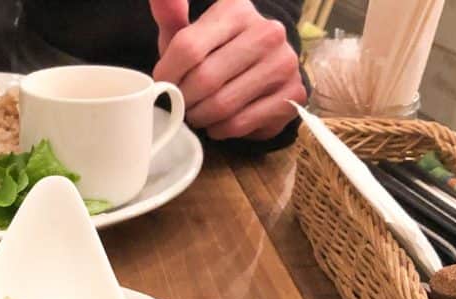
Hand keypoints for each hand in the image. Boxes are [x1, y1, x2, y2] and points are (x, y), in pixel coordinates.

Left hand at [150, 0, 305, 140]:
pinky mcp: (291, 95)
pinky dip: (220, 129)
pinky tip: (218, 121)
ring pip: (221, 105)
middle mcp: (267, 32)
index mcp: (237, 10)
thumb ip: (171, 14)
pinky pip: (239, 123)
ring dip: (201, 117)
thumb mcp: (191, 32)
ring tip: (198, 112)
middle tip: (181, 104)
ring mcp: (283, 64)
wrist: (262, 68)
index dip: (167, 75)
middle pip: (205, 79)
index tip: (163, 85)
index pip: (188, 48)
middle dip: (185, 100)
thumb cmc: (215, 52)